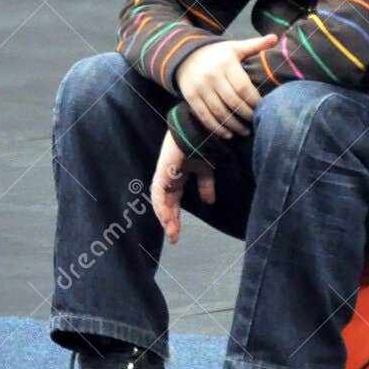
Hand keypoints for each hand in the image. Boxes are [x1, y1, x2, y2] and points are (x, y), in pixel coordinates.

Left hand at [151, 130, 214, 244]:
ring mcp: (163, 175)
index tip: (177, 235)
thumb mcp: (204, 170)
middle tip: (174, 238)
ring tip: (171, 232)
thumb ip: (205, 185)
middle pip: (166, 206)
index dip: (175, 219)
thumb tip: (209, 201)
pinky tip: (165, 217)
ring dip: (165, 217)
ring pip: (160, 201)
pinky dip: (161, 205)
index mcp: (176, 180)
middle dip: (170, 222)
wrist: (197, 130)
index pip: (173, 204)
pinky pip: (158, 192)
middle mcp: (168, 180)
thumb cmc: (199, 145)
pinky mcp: (162, 171)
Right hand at [173, 34, 279, 138]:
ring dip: (234, 126)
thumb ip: (255, 45)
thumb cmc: (217, 54)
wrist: (185, 55)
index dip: (255, 102)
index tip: (264, 109)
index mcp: (226, 64)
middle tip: (256, 122)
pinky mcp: (190, 97)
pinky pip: (205, 116)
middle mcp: (211, 76)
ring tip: (245, 131)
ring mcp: (199, 88)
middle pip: (233, 102)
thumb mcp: (235, 47)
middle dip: (247, 115)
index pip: (244, 88)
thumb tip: (275, 38)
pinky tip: (228, 134)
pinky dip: (217, 128)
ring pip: (220, 112)